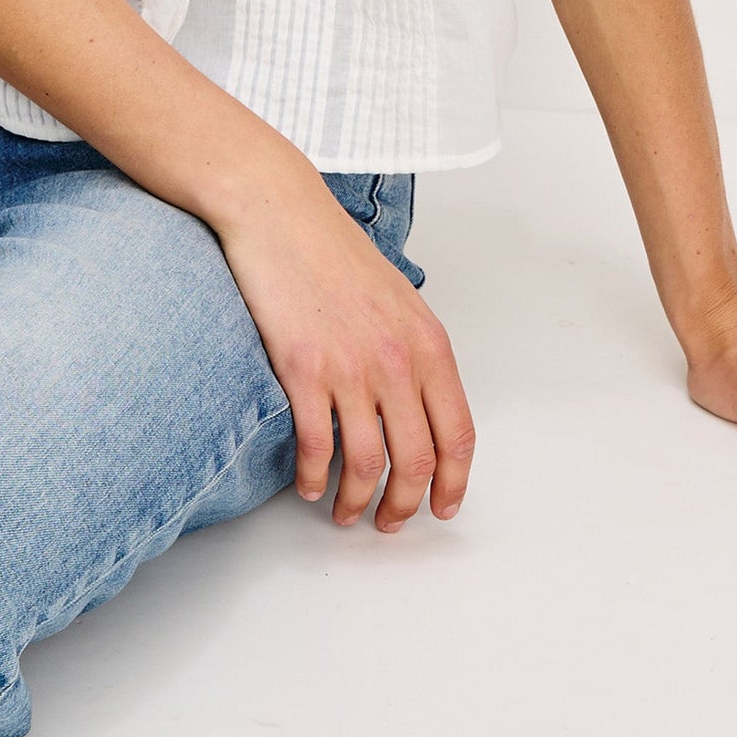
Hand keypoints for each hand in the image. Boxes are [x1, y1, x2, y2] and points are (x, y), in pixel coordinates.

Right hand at [217, 177, 474, 530]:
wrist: (279, 213)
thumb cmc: (333, 250)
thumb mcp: (399, 298)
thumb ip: (416, 351)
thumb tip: (421, 405)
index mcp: (428, 344)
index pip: (457, 434)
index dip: (452, 483)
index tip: (441, 507)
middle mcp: (396, 360)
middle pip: (415, 461)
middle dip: (405, 506)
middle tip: (390, 522)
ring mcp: (349, 367)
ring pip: (366, 463)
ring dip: (356, 501)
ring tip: (345, 512)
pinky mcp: (302, 368)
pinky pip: (315, 445)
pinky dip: (315, 477)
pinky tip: (310, 484)